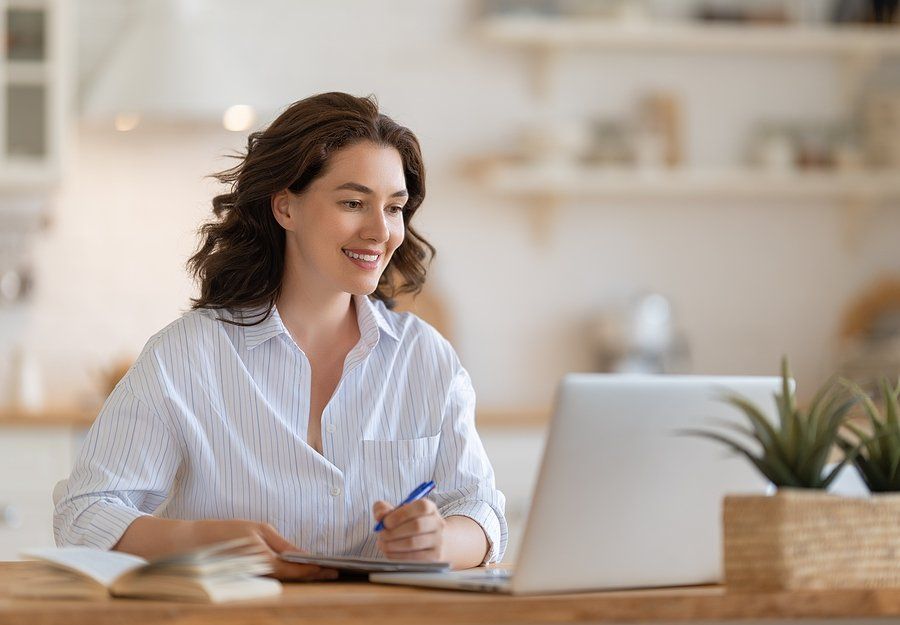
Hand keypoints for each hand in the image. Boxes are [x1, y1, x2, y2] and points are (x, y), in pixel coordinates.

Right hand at [189, 519, 337, 581]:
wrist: (195, 544)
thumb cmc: (228, 533)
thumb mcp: (258, 530)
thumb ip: (282, 544)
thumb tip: (302, 555)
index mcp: (266, 561)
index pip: (297, 570)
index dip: (316, 569)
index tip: (333, 568)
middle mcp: (262, 574)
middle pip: (294, 578)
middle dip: (314, 575)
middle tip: (335, 571)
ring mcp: (255, 579)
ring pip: (285, 580)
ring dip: (303, 576)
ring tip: (323, 570)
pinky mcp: (250, 579)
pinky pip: (274, 579)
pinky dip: (289, 575)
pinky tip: (299, 571)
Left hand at [372, 498, 446, 561]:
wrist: (437, 542)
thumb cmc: (412, 524)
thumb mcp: (400, 512)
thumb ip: (385, 509)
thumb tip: (380, 516)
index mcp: (430, 508)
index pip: (420, 507)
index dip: (401, 514)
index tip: (386, 521)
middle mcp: (437, 523)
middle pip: (417, 526)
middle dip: (394, 532)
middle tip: (381, 535)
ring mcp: (438, 541)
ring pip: (413, 543)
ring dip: (393, 545)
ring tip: (383, 544)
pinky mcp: (435, 557)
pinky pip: (414, 557)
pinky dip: (397, 555)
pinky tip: (390, 552)